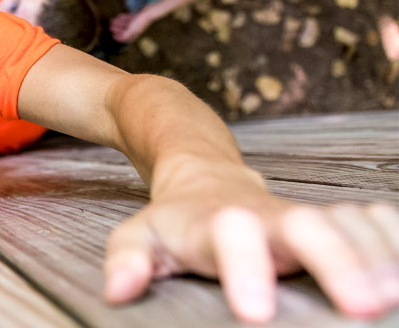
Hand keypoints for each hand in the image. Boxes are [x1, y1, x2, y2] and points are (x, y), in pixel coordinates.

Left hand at [105, 181, 398, 322]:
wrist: (205, 178)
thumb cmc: (176, 222)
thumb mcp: (140, 235)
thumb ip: (128, 259)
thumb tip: (119, 290)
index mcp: (217, 223)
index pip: (230, 235)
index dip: (244, 266)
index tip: (255, 311)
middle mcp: (269, 216)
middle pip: (306, 226)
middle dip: (335, 260)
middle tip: (361, 306)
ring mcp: (307, 215)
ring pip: (349, 223)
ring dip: (377, 254)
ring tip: (393, 296)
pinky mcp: (337, 219)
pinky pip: (376, 220)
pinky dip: (396, 238)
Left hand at [110, 11, 156, 42]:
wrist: (149, 12)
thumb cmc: (141, 21)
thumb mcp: (131, 30)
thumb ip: (125, 35)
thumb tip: (119, 39)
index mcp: (134, 33)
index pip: (125, 37)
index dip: (118, 37)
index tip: (113, 36)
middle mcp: (135, 29)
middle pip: (124, 30)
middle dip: (117, 29)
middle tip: (110, 27)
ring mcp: (137, 23)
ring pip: (126, 24)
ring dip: (118, 22)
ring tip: (112, 20)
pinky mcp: (138, 16)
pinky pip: (129, 18)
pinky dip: (124, 17)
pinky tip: (119, 15)